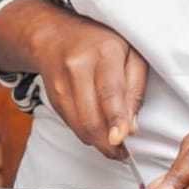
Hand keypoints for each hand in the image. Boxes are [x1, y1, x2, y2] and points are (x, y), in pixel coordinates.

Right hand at [0, 0, 146, 159]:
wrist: (55, 35)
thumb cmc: (101, 44)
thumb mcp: (130, 54)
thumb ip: (135, 89)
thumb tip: (131, 128)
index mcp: (104, 52)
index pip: (109, 90)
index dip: (115, 118)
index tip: (120, 139)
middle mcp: (77, 67)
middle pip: (91, 116)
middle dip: (108, 143)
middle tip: (124, 153)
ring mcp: (60, 82)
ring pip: (79, 126)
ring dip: (98, 143)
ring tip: (114, 145)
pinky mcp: (52, 97)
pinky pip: (71, 124)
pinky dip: (86, 133)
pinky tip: (97, 129)